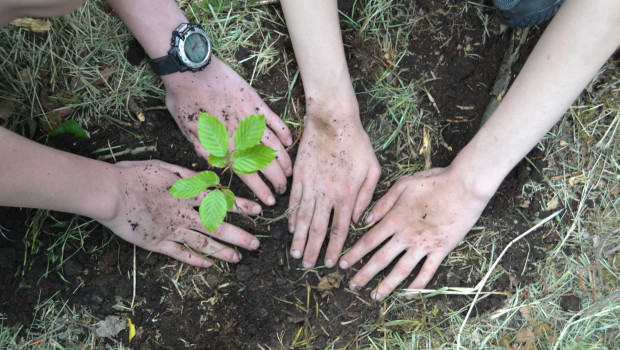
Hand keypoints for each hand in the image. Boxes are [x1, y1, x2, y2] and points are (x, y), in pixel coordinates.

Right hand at [97, 160, 261, 266]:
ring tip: (237, 259)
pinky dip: (194, 260)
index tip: (258, 211)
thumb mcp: (165, 167)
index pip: (221, 200)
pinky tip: (207, 265)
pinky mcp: (157, 243)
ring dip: (222, 252)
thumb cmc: (135, 175)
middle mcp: (184, 214)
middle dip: (239, 236)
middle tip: (255, 245)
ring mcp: (171, 230)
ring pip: (203, 243)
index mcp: (187, 193)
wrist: (110, 193)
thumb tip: (209, 177)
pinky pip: (180, 253)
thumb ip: (188, 174)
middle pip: (217, 227)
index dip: (241, 206)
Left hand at [163, 57, 292, 205]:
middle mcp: (240, 136)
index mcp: (223, 147)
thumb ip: (204, 151)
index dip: (261, 191)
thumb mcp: (188, 133)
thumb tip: (216, 168)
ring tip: (290, 173)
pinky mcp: (255, 102)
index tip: (269, 202)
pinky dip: (284, 132)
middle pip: (265, 164)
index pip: (247, 176)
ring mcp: (250, 119)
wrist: (190, 70)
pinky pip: (275, 120)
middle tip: (283, 191)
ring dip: (284, 161)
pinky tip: (289, 142)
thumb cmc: (183, 101)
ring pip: (274, 146)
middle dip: (277, 181)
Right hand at [288, 101, 380, 268]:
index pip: (340, 228)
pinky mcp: (300, 176)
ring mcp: (311, 185)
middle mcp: (328, 194)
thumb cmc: (357, 142)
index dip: (335, 248)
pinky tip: (291, 228)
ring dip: (299, 239)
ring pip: (304, 219)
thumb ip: (367, 196)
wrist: (333, 120)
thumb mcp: (373, 169)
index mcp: (348, 194)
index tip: (331, 262)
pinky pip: (294, 201)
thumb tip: (358, 218)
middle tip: (308, 266)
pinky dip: (292, 217)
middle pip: (319, 229)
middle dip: (313, 250)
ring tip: (296, 254)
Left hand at [339, 166, 490, 300]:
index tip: (343, 264)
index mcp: (394, 219)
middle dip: (364, 274)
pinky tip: (408, 294)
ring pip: (400, 270)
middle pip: (380, 259)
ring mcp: (423, 244)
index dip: (354, 254)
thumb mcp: (403, 184)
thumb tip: (366, 219)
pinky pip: (427, 272)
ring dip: (386, 285)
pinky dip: (418, 285)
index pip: (368, 241)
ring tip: (375, 297)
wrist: (464, 186)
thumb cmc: (434, 181)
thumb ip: (383, 202)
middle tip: (352, 286)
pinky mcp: (441, 249)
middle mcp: (406, 235)